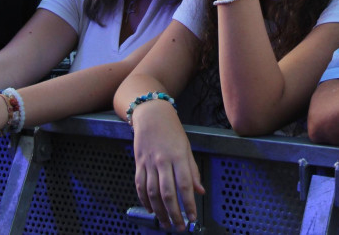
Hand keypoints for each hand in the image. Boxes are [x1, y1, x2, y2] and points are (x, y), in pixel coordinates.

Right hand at [131, 102, 203, 231]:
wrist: (151, 114)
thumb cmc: (173, 131)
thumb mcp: (187, 148)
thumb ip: (192, 171)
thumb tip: (200, 191)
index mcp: (178, 156)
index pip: (185, 185)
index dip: (189, 204)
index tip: (193, 218)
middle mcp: (162, 161)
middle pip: (167, 193)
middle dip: (174, 213)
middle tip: (180, 227)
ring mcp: (148, 163)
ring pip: (152, 193)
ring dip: (159, 212)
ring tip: (166, 224)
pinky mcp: (138, 164)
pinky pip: (140, 186)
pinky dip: (144, 201)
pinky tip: (151, 210)